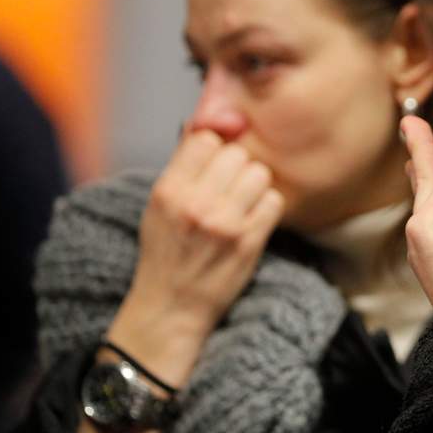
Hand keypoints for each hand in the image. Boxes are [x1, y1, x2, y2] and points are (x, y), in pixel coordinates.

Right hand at [107, 130, 283, 387]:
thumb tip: (205, 125)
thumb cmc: (165, 252)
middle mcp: (195, 203)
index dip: (215, 148)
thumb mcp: (158, 207)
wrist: (171, 307)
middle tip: (232, 187)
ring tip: (244, 202)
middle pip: (237, 154)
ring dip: (256, 186)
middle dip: (238, 167)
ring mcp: (224, 223)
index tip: (215, 164)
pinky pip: (274, 201)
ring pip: (260, 174)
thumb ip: (182, 168)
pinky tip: (255, 219)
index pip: (205, 139)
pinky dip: (268, 208)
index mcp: (168, 190)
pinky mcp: (249, 241)